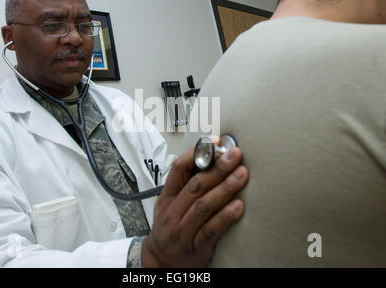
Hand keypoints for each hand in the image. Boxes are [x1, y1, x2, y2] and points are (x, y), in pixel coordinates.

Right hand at [142, 145, 248, 266]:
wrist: (161, 260)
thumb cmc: (169, 228)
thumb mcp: (169, 204)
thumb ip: (186, 184)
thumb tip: (211, 160)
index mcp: (167, 197)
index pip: (178, 169)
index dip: (196, 154)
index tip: (215, 144)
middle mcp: (173, 212)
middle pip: (196, 185)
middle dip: (217, 168)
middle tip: (235, 155)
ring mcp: (182, 231)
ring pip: (204, 206)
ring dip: (225, 188)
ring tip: (242, 175)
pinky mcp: (196, 247)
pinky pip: (211, 230)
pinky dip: (225, 217)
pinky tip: (238, 206)